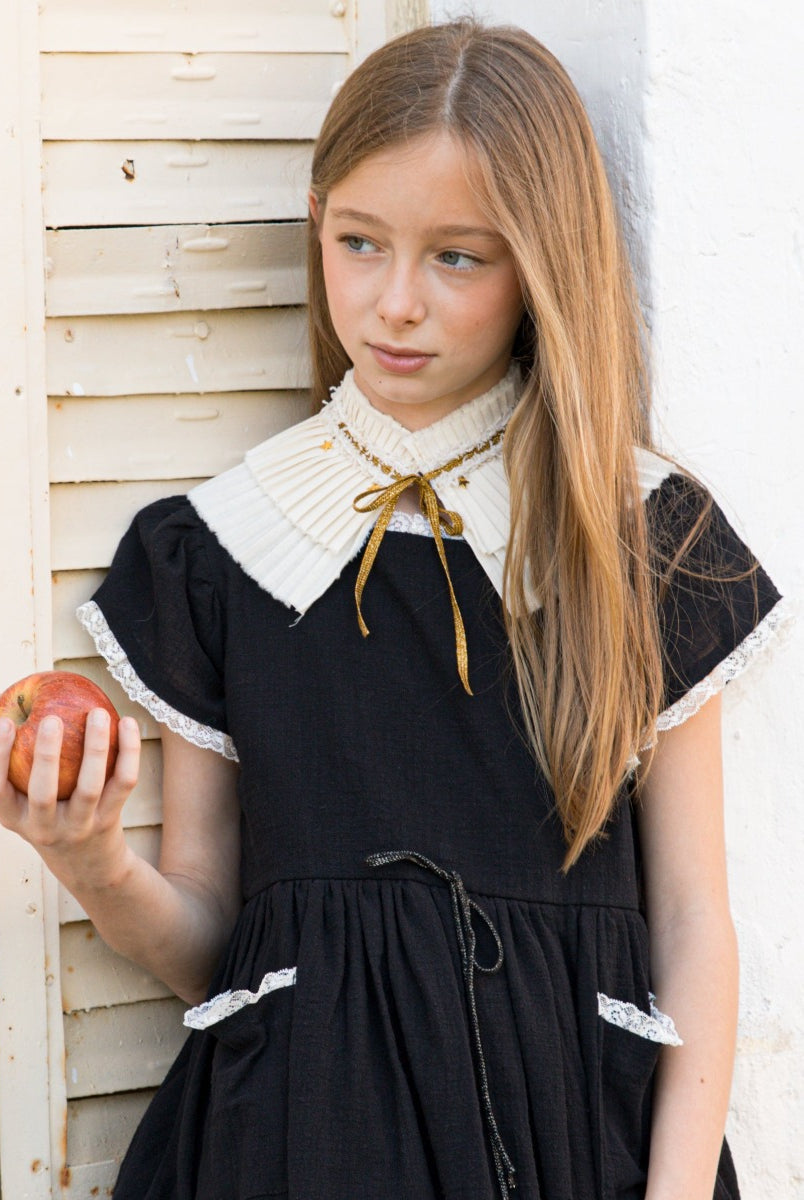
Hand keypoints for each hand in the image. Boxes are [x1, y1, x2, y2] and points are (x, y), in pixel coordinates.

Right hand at [0, 708, 140, 890]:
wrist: (88, 866)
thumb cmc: (50, 818)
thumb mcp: (25, 803)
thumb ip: (18, 766)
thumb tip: (17, 708)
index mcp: (16, 817)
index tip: (5, 722)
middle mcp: (44, 827)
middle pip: (43, 793)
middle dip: (46, 756)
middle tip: (51, 719)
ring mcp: (79, 826)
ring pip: (90, 787)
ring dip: (95, 748)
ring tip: (98, 713)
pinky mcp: (109, 820)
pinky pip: (123, 782)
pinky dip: (128, 751)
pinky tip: (128, 722)